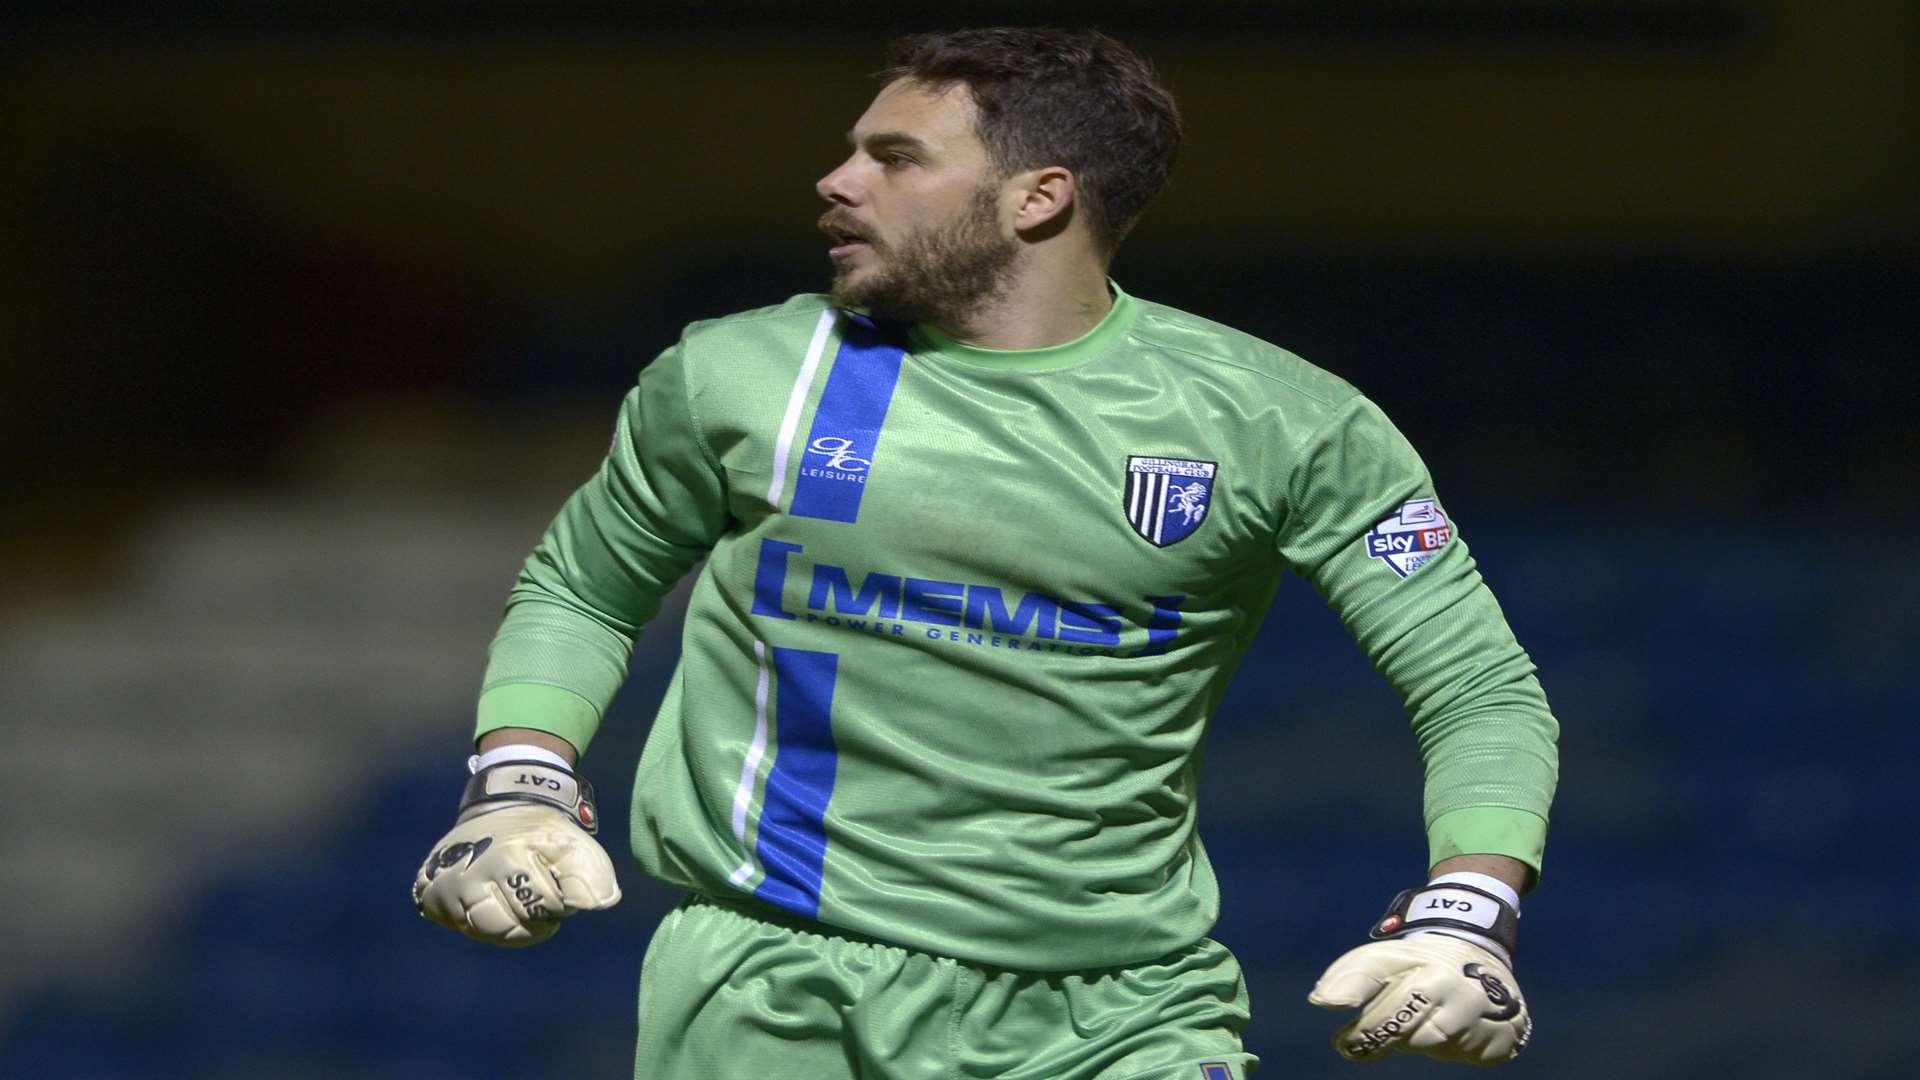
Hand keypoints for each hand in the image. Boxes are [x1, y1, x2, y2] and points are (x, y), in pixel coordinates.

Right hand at [412, 760, 620, 945]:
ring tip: (519, 899)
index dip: (558, 900)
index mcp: (507, 857)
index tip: (554, 880)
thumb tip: (601, 903)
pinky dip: (486, 923)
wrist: (498, 806)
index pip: (545, 907)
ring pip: (488, 932)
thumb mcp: (573, 841)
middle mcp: (468, 874)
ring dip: (511, 923)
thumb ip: (591, 873)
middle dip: (534, 915)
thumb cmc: (540, 831)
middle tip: (536, 892)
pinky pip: (465, 929)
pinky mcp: (430, 899)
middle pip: (512, 926)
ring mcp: (445, 888)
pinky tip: (495, 901)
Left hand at [1309, 934, 1531, 1063]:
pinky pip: (1469, 1055)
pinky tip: (1452, 1027)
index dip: (1363, 1035)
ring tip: (1419, 1016)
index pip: (1389, 1018)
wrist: (1476, 947)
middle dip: (1385, 1039)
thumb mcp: (1381, 957)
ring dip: (1421, 1039)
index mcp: (1431, 976)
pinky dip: (1454, 1046)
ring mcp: (1489, 1020)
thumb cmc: (1418, 959)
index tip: (1343, 1044)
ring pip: (1438, 1048)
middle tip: (1364, 1042)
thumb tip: (1321, 1001)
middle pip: (1411, 1039)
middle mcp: (1464, 998)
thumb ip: (1350, 977)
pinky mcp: (1507, 1039)